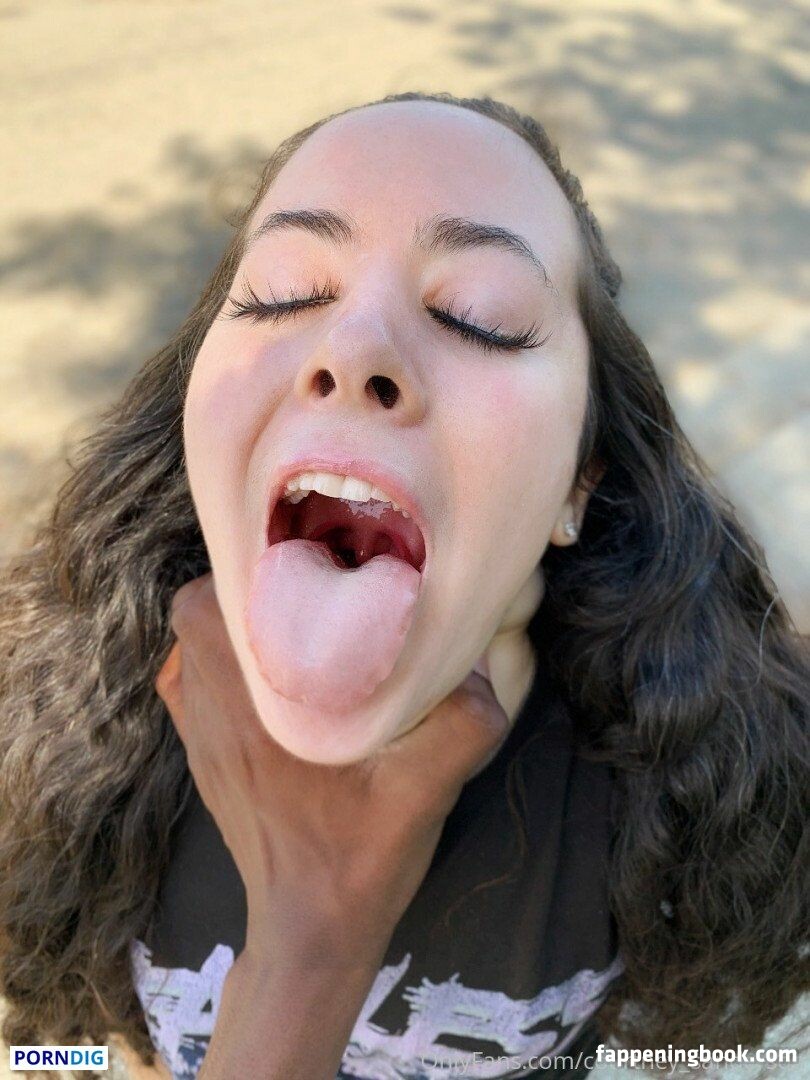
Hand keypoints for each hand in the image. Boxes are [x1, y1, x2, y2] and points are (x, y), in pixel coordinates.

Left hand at [156, 573, 510, 973]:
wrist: (308, 929)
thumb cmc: (360, 858)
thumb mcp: (425, 792)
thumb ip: (463, 724)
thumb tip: (480, 660)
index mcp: (254, 708)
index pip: (213, 603)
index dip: (256, 564)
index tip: (315, 557)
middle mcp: (212, 711)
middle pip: (196, 608)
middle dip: (248, 581)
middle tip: (313, 580)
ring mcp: (199, 734)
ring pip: (191, 641)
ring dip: (234, 616)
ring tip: (296, 614)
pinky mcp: (202, 755)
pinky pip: (189, 680)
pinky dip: (218, 656)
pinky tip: (271, 669)